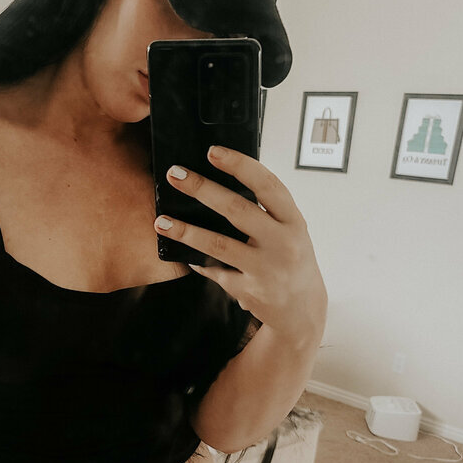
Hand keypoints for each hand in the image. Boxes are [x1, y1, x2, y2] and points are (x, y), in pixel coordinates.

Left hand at [154, 145, 326, 342]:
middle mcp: (283, 243)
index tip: (213, 152)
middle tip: (174, 174)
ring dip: (186, 231)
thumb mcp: (289, 231)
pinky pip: (215, 272)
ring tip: (160, 221)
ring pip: (218, 245)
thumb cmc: (291, 260)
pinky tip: (185, 255)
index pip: (267, 185)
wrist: (302, 310)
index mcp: (293, 221)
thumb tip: (221, 180)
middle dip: (201, 189)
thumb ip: (266, 210)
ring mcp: (266, 269)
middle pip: (236, 210)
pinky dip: (198, 263)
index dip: (240, 165)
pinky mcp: (249, 291)